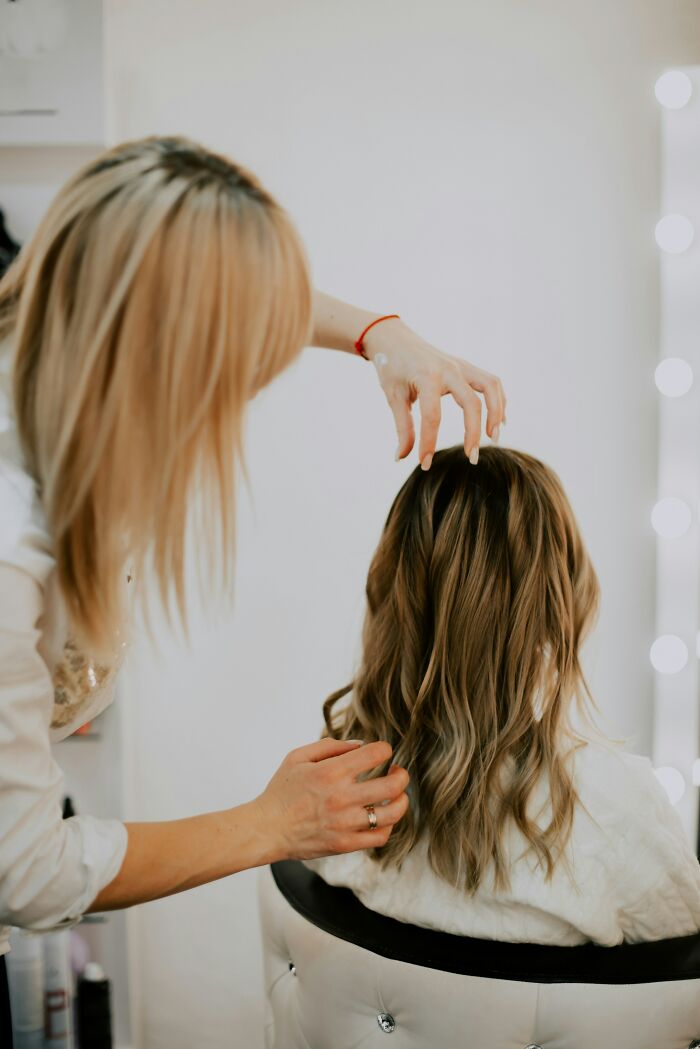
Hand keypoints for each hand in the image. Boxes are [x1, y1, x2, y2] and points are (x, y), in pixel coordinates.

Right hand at [254, 738, 409, 859]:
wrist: (266, 829)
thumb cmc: (281, 791)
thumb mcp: (298, 757)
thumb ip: (330, 746)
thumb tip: (360, 745)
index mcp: (331, 772)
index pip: (375, 754)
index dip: (385, 749)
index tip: (383, 752)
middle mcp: (342, 797)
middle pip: (392, 785)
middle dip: (401, 775)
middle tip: (398, 772)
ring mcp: (345, 823)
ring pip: (392, 813)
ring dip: (402, 801)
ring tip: (398, 796)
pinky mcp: (345, 844)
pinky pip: (379, 837)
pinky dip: (388, 826)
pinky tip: (383, 817)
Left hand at [363, 317, 506, 469]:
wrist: (394, 339)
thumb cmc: (391, 367)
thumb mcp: (393, 397)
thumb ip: (403, 428)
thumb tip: (401, 458)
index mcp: (427, 376)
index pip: (432, 416)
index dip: (429, 443)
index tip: (425, 464)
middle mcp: (449, 369)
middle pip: (472, 403)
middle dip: (474, 433)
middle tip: (472, 458)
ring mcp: (460, 365)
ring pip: (490, 387)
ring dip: (496, 413)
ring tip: (494, 438)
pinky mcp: (465, 367)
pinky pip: (490, 382)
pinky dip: (498, 400)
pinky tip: (499, 420)